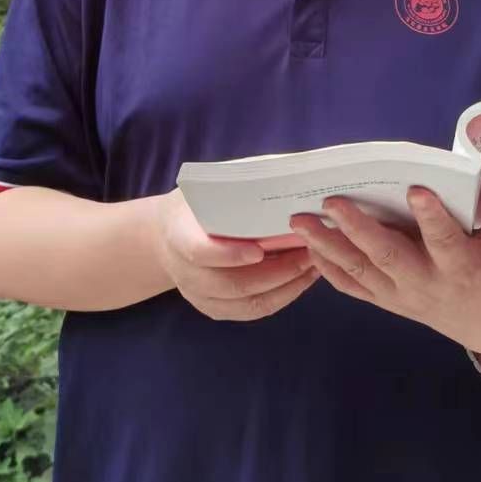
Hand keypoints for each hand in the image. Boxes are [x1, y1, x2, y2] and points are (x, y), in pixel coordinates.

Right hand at [151, 188, 318, 321]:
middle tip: (308, 252)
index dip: (229, 255)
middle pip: (232, 284)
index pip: (200, 251)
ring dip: (286, 286)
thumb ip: (237, 184)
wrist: (167, 236)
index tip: (259, 250)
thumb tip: (282, 171)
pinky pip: (253, 311)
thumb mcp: (206, 187)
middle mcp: (186, 273)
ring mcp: (199, 296)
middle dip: (277, 271)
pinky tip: (302, 278)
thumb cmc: (196, 204)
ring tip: (313, 264)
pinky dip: (281, 296)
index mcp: (178, 235)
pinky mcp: (215, 309)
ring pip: (247, 303)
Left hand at [289, 182, 480, 355]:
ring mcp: (404, 296)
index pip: (445, 242)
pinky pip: (355, 288)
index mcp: (463, 268)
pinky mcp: (390, 302)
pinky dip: (330, 270)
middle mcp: (428, 284)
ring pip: (363, 272)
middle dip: (359, 230)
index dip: (432, 218)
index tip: (415, 189)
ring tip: (300, 222)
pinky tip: (307, 248)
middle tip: (331, 202)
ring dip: (329, 247)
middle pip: (390, 258)